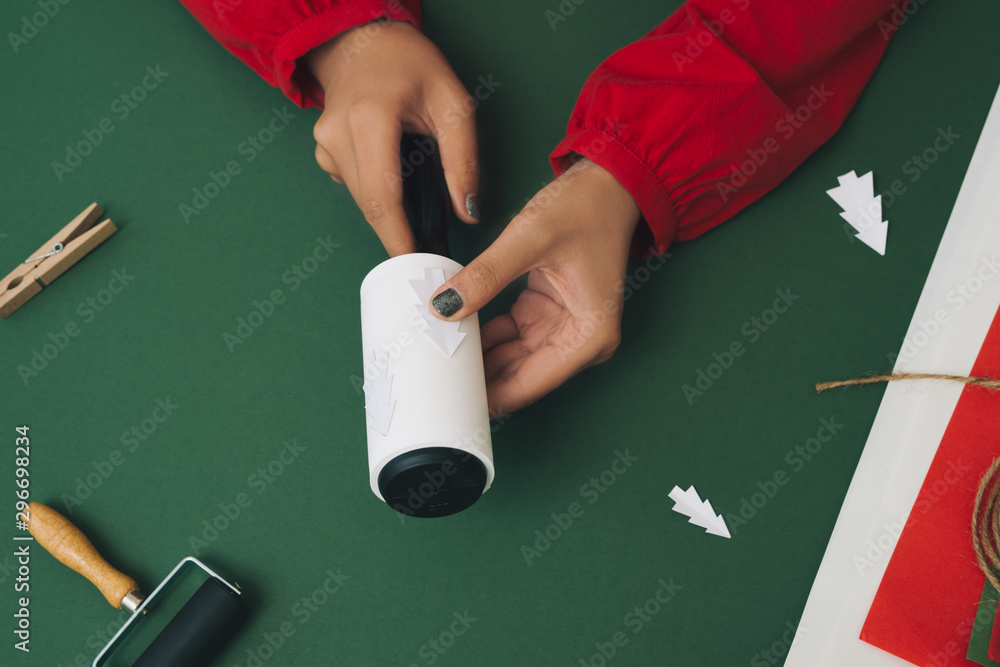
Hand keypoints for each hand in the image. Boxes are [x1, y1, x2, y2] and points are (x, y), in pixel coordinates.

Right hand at [305, 20, 479, 255]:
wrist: (364, 40)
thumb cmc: (412, 64)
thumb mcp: (453, 103)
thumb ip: (463, 160)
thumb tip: (467, 212)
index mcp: (370, 119)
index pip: (382, 196)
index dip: (398, 237)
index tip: (416, 264)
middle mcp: (338, 134)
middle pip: (369, 204)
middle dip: (397, 233)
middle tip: (428, 251)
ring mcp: (325, 143)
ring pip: (360, 198)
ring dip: (389, 214)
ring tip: (419, 219)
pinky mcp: (323, 150)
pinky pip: (352, 185)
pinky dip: (376, 192)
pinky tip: (395, 175)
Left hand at [428, 159, 642, 415]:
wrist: (609, 182)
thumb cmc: (588, 208)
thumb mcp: (530, 240)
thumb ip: (486, 276)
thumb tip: (444, 305)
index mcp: (588, 336)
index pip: (530, 384)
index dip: (491, 397)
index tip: (455, 404)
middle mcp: (581, 341)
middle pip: (520, 376)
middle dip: (479, 379)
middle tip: (435, 379)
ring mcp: (563, 328)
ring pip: (511, 358)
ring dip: (478, 357)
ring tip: (437, 357)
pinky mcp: (546, 312)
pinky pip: (509, 335)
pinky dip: (484, 335)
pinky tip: (454, 332)